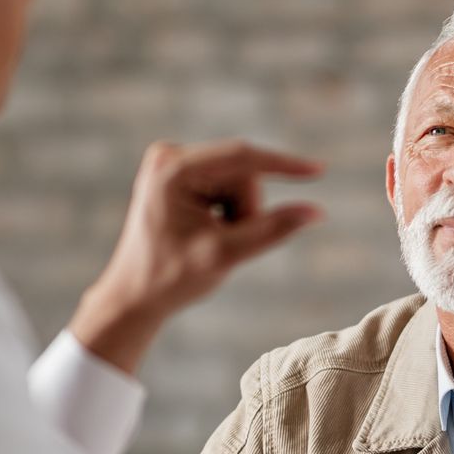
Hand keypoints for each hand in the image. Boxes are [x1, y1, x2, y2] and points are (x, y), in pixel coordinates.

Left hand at [70, 140, 322, 372]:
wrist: (134, 296)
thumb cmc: (171, 278)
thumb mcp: (225, 255)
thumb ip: (272, 230)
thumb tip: (316, 212)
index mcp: (172, 169)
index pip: (242, 157)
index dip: (284, 165)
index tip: (319, 170)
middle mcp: (170, 157)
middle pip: (242, 173)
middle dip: (247, 210)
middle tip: (230, 243)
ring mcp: (173, 164)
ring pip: (239, 182)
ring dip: (239, 215)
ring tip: (214, 241)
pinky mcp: (180, 175)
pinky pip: (227, 187)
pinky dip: (228, 214)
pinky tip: (207, 233)